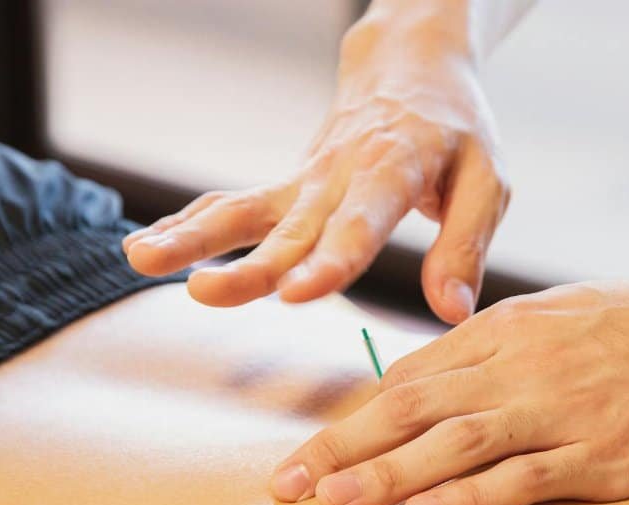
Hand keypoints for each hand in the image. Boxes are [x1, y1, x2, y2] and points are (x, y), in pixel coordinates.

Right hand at [123, 15, 509, 322]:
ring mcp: (305, 181)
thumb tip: (452, 313)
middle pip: (290, 227)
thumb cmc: (457, 132)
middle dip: (249, 264)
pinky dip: (190, 224)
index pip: (360, 222)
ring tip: (141, 259)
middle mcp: (339, 176)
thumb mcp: (487, 181)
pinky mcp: (288, 187)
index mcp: (394, 170)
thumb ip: (465, 247)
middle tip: (206, 292)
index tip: (299, 293)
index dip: (330, 260)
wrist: (412, 68)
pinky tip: (145, 248)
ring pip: (244, 211)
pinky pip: (233, 205)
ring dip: (193, 238)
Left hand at [269, 281, 628, 504]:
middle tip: (288, 484)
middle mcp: (527, 365)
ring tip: (334, 504)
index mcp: (510, 327)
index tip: (311, 449)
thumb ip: (496, 340)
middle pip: (416, 407)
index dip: (355, 415)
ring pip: (458, 443)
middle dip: (344, 446)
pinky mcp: (605, 455)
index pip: (413, 375)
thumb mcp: (562, 310)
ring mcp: (566, 410)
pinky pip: (527, 477)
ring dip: (390, 475)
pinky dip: (473, 497)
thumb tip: (429, 376)